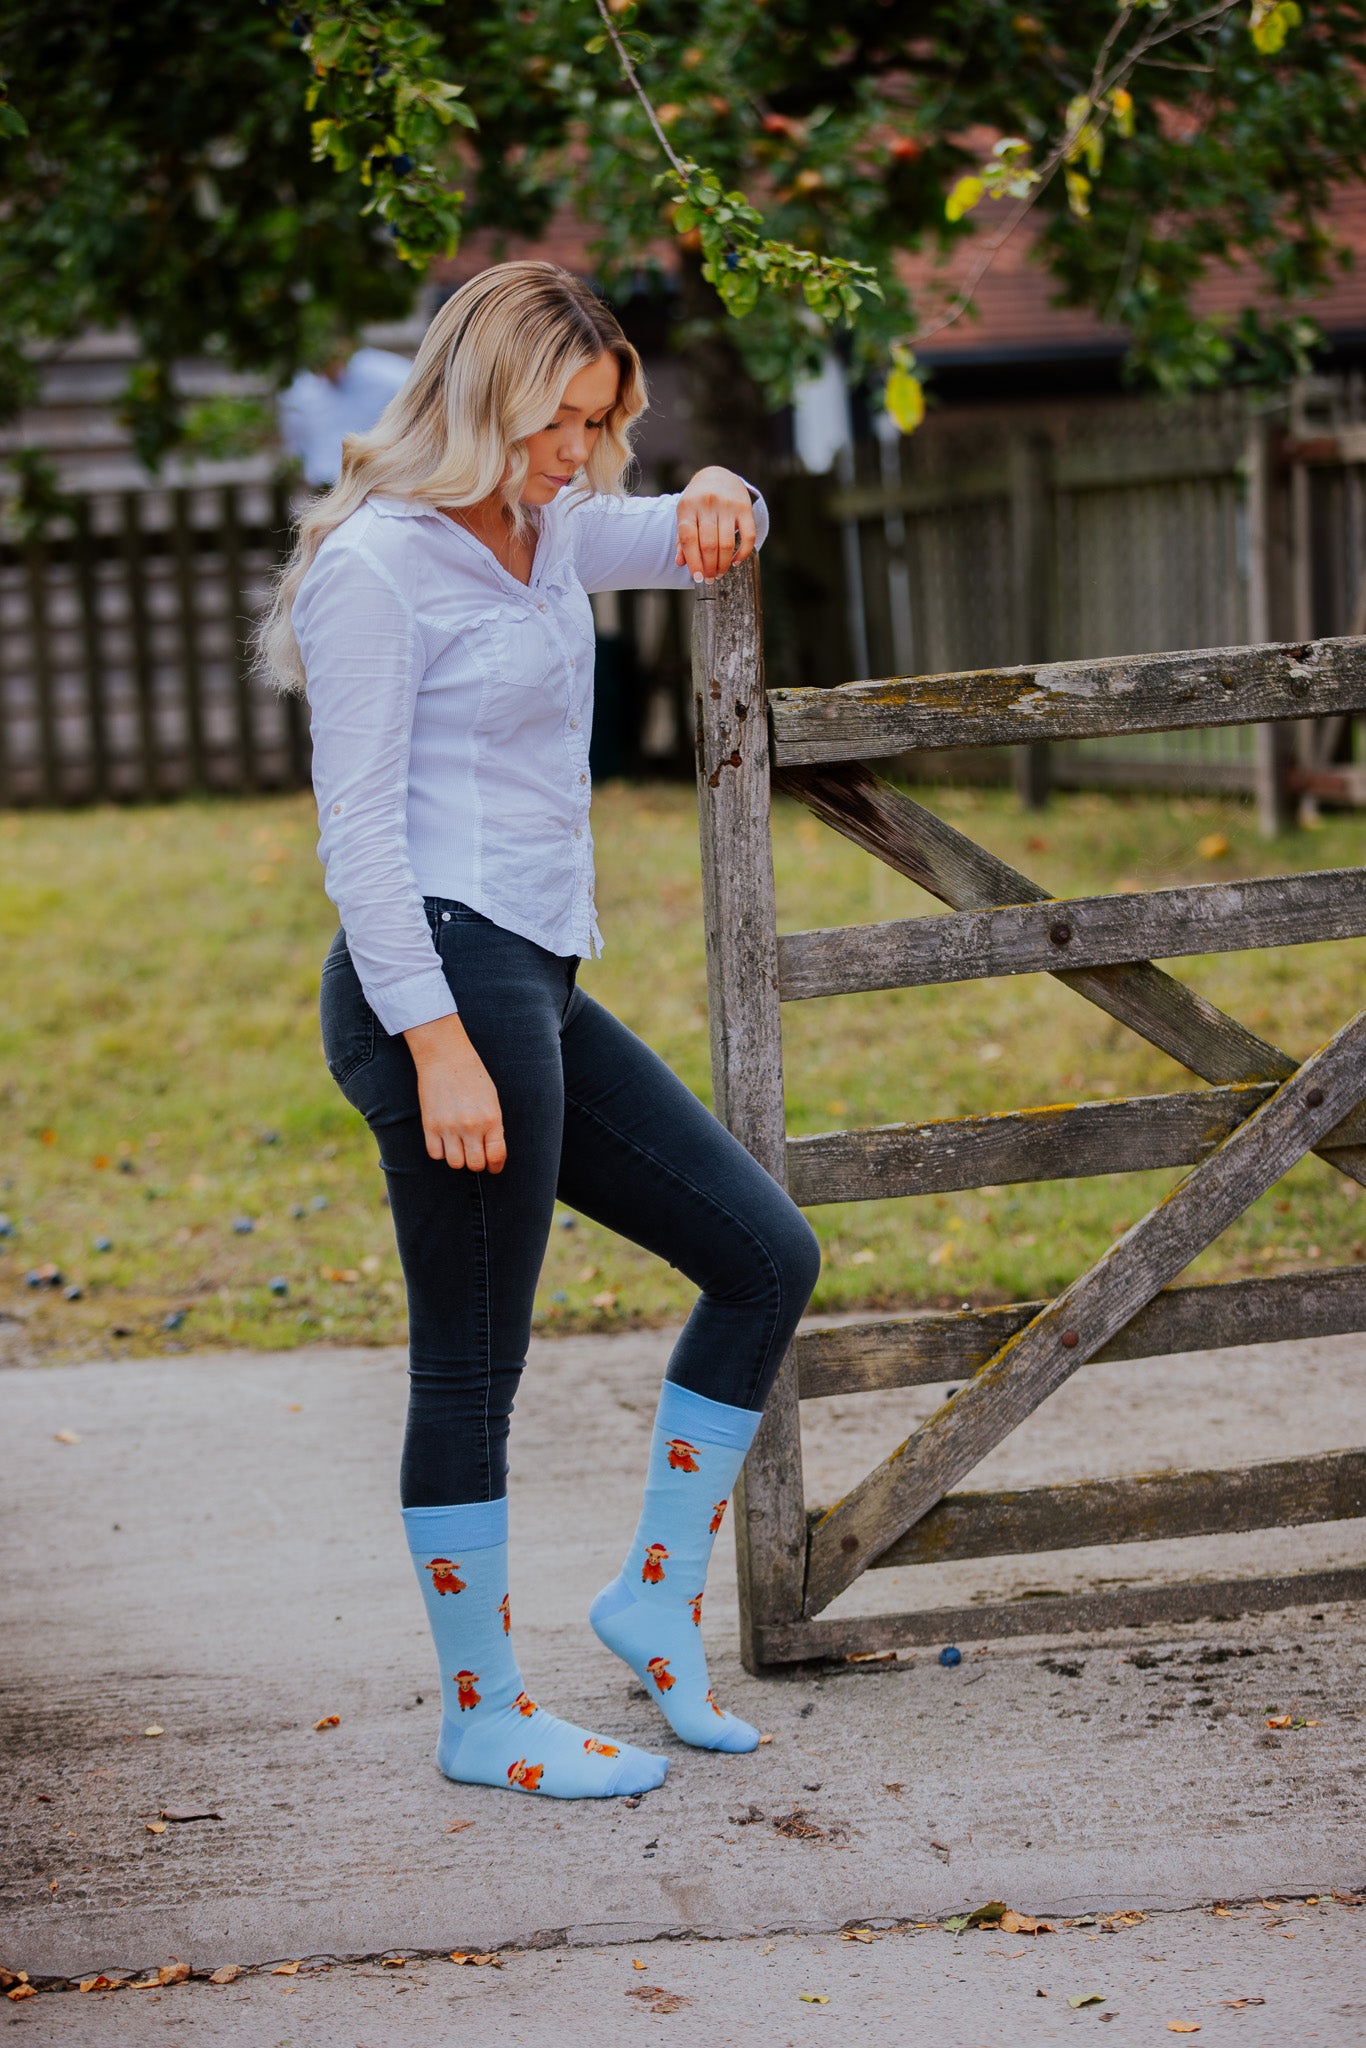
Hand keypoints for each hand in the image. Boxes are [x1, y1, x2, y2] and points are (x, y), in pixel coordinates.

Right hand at [403, 1014, 506, 1171]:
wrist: (445, 1057)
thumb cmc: (472, 1076)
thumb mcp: (492, 1100)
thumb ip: (493, 1126)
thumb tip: (491, 1150)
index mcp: (491, 1119)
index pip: (496, 1156)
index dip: (495, 1166)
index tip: (493, 1166)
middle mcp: (471, 1126)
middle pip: (475, 1164)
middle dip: (477, 1163)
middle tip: (475, 1154)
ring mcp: (449, 1127)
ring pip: (455, 1163)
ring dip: (459, 1159)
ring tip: (460, 1147)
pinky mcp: (430, 1125)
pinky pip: (435, 1154)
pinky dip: (441, 1151)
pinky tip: (444, 1140)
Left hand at [675, 466, 757, 582]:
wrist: (718, 476)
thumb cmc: (698, 502)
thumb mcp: (685, 515)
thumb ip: (682, 539)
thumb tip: (681, 562)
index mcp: (688, 506)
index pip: (689, 538)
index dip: (693, 561)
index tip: (698, 578)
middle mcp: (707, 504)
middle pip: (709, 544)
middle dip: (709, 566)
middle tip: (710, 578)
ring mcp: (727, 505)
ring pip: (726, 543)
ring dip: (723, 564)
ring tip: (719, 573)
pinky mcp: (745, 508)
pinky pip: (748, 536)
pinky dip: (742, 553)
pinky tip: (736, 562)